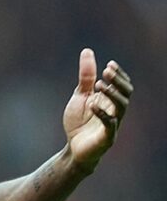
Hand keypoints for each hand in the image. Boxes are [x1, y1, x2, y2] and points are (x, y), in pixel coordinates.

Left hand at [63, 48, 132, 171]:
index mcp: (110, 101)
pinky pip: (110, 125)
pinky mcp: (107, 137)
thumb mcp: (80, 96)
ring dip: (112, 94)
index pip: (122, 85)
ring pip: (121, 107)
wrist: (73, 149)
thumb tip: (88, 51)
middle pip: (126, 93)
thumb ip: (85, 77)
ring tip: (99, 85)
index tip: (110, 64)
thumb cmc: (79, 123)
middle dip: (118, 81)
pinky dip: (103, 114)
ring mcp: (113, 124)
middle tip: (107, 71)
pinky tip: (93, 105)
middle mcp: (115, 111)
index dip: (119, 75)